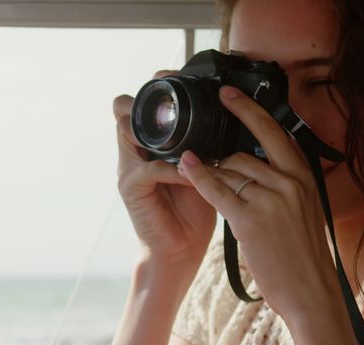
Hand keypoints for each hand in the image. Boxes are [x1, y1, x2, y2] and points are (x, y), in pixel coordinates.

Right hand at [113, 71, 216, 272]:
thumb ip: (208, 140)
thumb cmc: (196, 208)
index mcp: (151, 142)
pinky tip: (196, 172)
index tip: (180, 76)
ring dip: (161, 131)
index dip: (157, 87)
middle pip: (125, 108)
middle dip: (151, 100)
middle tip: (179, 97)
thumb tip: (239, 111)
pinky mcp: (131, 188)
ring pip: (128, 130)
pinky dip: (176, 169)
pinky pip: (151, 169)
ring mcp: (128, 168)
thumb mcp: (206, 166)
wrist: (182, 249)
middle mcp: (133, 150)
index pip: (143, 103)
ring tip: (190, 135)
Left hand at [175, 85, 341, 325]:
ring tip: (193, 172)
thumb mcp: (304, 210)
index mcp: (303, 176)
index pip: (274, 132)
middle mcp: (290, 182)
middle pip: (244, 151)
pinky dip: (199, 177)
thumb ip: (286, 184)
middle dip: (219, 151)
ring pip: (228, 170)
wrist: (310, 292)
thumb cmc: (303, 255)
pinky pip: (217, 190)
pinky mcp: (250, 220)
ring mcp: (271, 199)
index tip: (228, 93)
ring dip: (210, 172)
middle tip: (201, 137)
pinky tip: (185, 166)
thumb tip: (258, 165)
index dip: (249, 109)